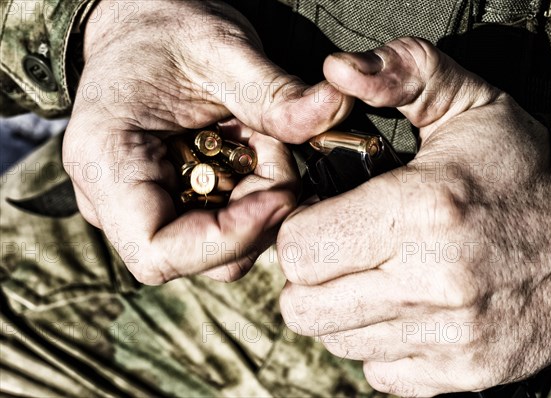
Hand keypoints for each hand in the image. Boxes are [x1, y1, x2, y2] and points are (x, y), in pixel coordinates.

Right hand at [63, 0, 351, 283]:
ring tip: (262, 142)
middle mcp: (112, 202)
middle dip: (257, 216)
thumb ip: (275, 92)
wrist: (138, 27)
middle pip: (198, 256)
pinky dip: (251, 200)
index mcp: (105, 165)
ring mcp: (140, 209)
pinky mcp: (168, 207)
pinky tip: (252, 154)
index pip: (160, 253)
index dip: (231, 237)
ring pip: (217, 250)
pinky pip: (219, 229)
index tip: (281, 192)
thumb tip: (336, 111)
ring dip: (259, 206)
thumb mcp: (221, 50)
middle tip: (276, 150)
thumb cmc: (164, 31)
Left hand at [277, 38, 550, 395]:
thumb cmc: (522, 169)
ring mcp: (451, 337)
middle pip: (304, 307)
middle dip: (310, 275)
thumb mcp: (466, 101)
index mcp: (422, 208)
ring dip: (343, 308)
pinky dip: (380, 341)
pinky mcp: (464, 373)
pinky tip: (408, 307)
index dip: (298, 228)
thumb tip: (336, 70)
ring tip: (379, 273)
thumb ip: (399, 73)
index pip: (298, 249)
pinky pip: (379, 371)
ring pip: (336, 342)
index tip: (321, 215)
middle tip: (342, 247)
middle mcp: (434, 282)